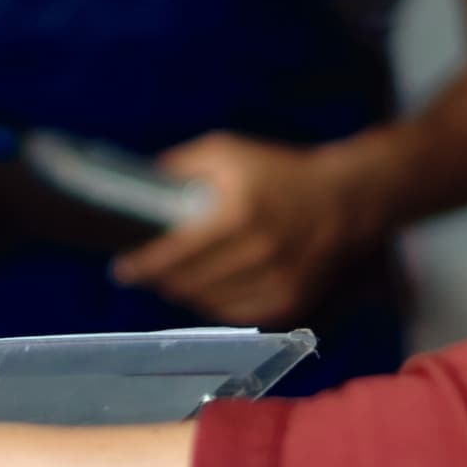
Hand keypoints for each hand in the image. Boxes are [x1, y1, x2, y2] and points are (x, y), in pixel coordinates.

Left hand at [107, 131, 375, 324]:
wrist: (344, 200)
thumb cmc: (279, 172)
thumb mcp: (228, 151)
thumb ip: (183, 164)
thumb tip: (145, 182)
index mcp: (238, 215)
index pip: (175, 253)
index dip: (143, 266)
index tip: (122, 269)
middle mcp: (257, 254)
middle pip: (188, 283)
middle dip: (160, 280)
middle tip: (145, 273)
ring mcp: (276, 283)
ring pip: (209, 303)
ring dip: (186, 293)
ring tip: (175, 279)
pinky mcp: (290, 303)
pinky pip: (237, 315)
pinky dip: (216, 305)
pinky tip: (208, 290)